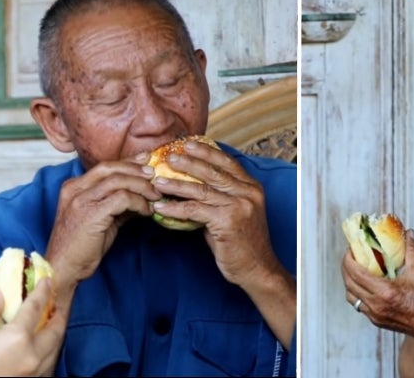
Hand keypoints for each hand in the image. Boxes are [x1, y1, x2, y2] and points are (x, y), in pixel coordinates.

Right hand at [0, 279, 65, 376]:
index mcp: (18, 337)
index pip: (36, 308)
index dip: (42, 291)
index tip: (47, 281)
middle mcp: (32, 354)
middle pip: (55, 330)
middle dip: (58, 316)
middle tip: (56, 306)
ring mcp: (34, 370)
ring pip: (55, 348)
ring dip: (56, 334)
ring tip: (51, 324)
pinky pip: (47, 361)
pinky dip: (49, 350)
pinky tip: (41, 345)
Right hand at [46, 152, 161, 286]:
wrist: (64, 268)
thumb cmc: (82, 247)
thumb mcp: (101, 219)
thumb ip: (117, 204)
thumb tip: (142, 196)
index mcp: (74, 187)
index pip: (104, 166)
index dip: (128, 162)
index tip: (146, 161)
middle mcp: (75, 189)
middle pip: (110, 168)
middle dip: (136, 169)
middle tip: (154, 176)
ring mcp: (81, 200)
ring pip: (118, 181)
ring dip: (141, 187)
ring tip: (155, 196)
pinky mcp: (91, 214)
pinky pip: (122, 199)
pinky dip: (138, 202)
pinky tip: (146, 211)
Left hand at [150, 140, 280, 285]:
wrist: (256, 269)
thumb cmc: (243, 243)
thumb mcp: (235, 214)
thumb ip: (219, 199)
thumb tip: (191, 189)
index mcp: (252, 187)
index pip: (227, 163)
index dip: (207, 152)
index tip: (188, 144)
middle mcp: (248, 193)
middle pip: (213, 171)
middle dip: (188, 162)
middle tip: (169, 156)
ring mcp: (239, 206)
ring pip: (201, 189)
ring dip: (175, 184)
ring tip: (157, 181)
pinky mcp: (227, 221)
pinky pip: (194, 210)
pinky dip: (174, 209)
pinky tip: (160, 208)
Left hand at [341, 230, 413, 336]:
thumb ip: (411, 251)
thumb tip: (408, 233)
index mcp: (385, 292)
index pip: (356, 273)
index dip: (349, 259)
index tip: (350, 250)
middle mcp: (376, 305)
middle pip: (349, 283)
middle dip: (346, 268)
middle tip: (351, 256)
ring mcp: (374, 315)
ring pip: (351, 297)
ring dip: (349, 282)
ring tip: (355, 270)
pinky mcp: (375, 321)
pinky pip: (359, 305)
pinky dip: (357, 293)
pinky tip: (364, 285)